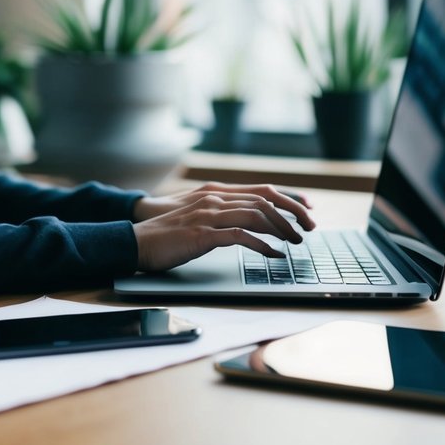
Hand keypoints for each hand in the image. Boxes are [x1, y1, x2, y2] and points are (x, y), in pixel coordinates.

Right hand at [131, 183, 314, 271]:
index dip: (288, 198)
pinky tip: (273, 254)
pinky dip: (262, 245)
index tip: (307, 210)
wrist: (136, 241)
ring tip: (295, 243)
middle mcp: (215, 199)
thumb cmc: (166, 234)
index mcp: (216, 193)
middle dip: (291, 214)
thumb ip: (221, 215)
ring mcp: (208, 215)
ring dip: (281, 229)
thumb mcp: (198, 218)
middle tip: (308, 230)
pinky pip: (240, 236)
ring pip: (256, 215)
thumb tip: (248, 224)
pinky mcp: (202, 234)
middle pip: (265, 200)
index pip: (262, 190)